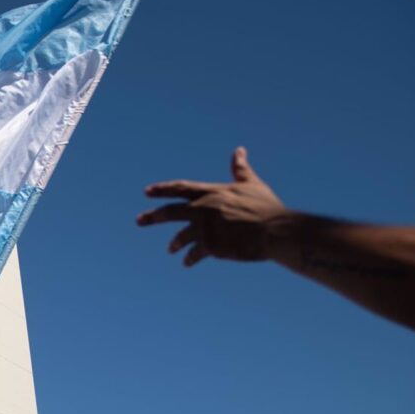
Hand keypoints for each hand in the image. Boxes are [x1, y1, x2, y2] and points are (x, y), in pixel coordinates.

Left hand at [139, 147, 288, 264]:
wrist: (275, 230)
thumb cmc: (266, 206)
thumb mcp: (251, 183)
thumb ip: (240, 169)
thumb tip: (239, 150)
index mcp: (211, 192)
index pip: (180, 188)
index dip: (162, 189)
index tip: (147, 191)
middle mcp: (203, 208)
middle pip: (170, 212)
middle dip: (153, 217)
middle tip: (139, 220)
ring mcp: (205, 228)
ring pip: (181, 236)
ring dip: (175, 244)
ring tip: (170, 249)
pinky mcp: (211, 246)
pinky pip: (194, 254)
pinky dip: (190, 258)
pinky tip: (186, 263)